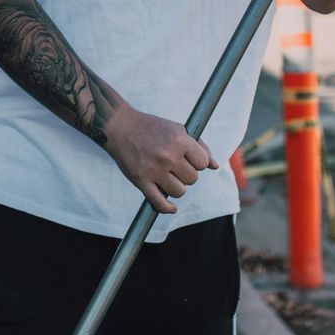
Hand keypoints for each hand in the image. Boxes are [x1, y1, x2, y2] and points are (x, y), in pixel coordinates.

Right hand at [101, 104, 216, 214]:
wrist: (120, 126)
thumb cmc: (152, 127)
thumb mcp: (177, 129)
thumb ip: (199, 146)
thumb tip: (215, 166)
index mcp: (179, 140)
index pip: (203, 163)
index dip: (198, 163)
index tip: (189, 160)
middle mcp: (168, 155)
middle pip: (192, 179)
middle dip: (186, 175)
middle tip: (175, 167)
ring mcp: (154, 169)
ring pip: (179, 192)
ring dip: (176, 188)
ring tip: (168, 178)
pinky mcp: (140, 180)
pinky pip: (159, 203)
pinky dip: (167, 208)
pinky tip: (171, 207)